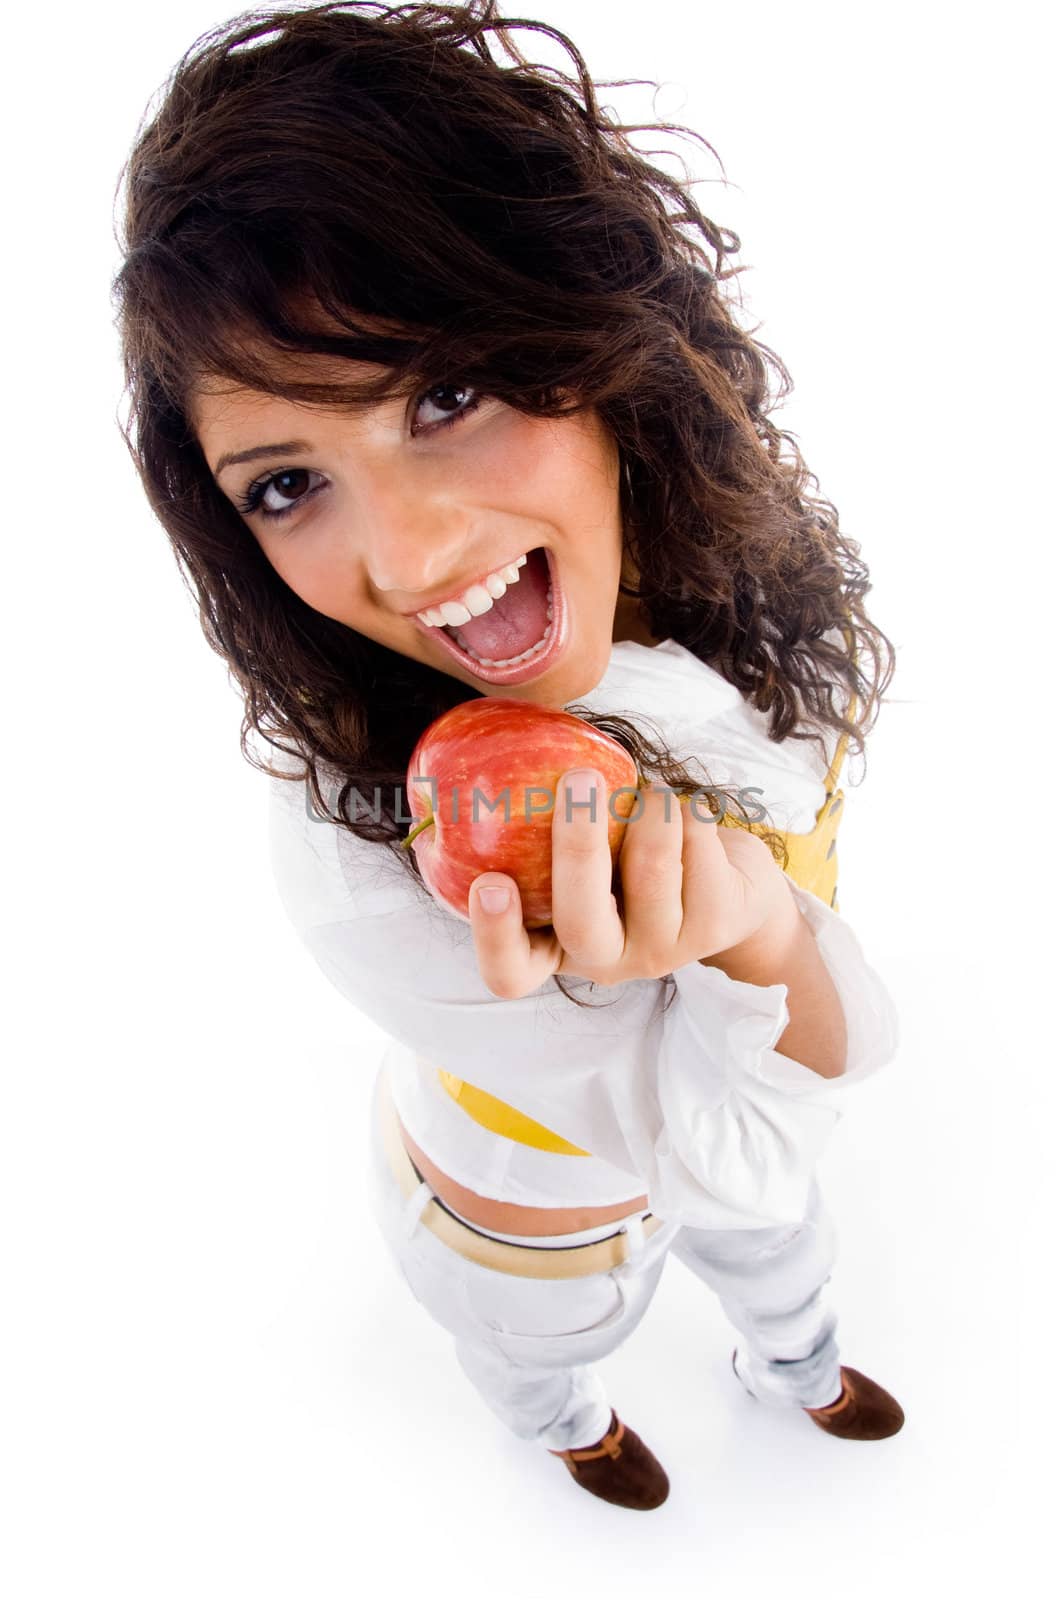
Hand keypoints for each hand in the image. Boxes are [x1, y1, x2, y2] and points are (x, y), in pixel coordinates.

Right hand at [467, 770, 790, 999]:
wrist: (732, 888)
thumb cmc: (632, 858)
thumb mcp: (587, 855)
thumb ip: (542, 833)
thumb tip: (490, 761)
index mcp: (557, 948)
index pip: (511, 972)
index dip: (495, 935)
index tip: (489, 882)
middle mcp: (607, 960)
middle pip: (582, 923)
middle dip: (577, 846)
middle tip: (578, 780)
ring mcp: (663, 950)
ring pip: (651, 869)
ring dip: (649, 809)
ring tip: (651, 790)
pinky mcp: (714, 926)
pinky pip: (696, 848)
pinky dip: (689, 812)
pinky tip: (687, 811)